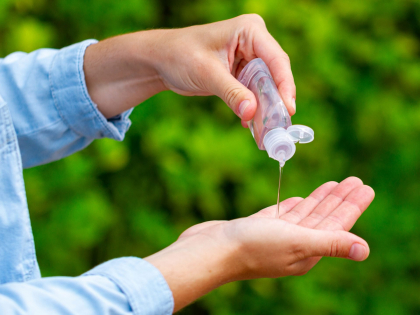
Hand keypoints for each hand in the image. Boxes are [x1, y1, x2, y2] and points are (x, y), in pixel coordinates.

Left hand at [84, 15, 295, 123]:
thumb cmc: (180, 56)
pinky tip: (250, 126)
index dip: (284, 86)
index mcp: (249, 30)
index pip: (276, 59)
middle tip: (279, 127)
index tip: (287, 111)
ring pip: (266, 87)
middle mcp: (254, 42)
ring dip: (265, 110)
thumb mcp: (207, 73)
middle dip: (275, 102)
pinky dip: (253, 109)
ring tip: (267, 133)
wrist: (161, 61)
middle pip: (274, 75)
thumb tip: (252, 113)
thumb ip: (231, 92)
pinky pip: (254, 93)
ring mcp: (249, 58)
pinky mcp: (242, 73)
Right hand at [145, 177, 374, 310]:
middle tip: (355, 181)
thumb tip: (365, 250)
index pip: (337, 224)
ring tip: (334, 184)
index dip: (351, 205)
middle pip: (323, 217)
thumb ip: (330, 243)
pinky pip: (283, 215)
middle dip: (339, 199)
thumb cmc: (252, 247)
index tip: (364, 187)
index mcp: (307, 249)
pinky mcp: (258, 228)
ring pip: (305, 215)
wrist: (210, 251)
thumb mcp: (296, 242)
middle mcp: (294, 244)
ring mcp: (275, 236)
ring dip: (320, 199)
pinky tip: (300, 199)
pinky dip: (294, 206)